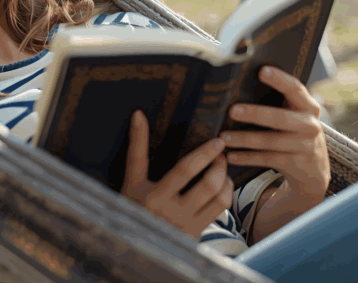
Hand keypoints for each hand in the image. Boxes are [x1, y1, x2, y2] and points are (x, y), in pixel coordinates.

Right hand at [121, 111, 232, 238]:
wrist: (134, 244)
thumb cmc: (131, 206)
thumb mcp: (132, 180)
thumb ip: (137, 147)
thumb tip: (139, 114)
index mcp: (153, 196)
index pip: (185, 170)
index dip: (204, 154)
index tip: (217, 140)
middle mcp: (172, 212)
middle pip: (207, 184)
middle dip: (219, 164)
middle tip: (221, 150)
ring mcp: (186, 225)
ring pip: (219, 198)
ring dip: (225, 178)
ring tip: (222, 167)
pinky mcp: (197, 233)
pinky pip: (221, 211)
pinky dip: (226, 194)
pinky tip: (222, 185)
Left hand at [222, 66, 330, 211]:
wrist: (314, 169)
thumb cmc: (296, 133)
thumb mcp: (296, 116)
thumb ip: (280, 102)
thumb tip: (243, 84)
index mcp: (309, 106)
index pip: (295, 89)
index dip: (280, 79)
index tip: (261, 71)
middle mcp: (310, 125)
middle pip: (280, 118)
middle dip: (255, 114)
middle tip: (232, 110)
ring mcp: (305, 146)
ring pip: (270, 141)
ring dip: (244, 139)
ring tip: (223, 137)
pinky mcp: (296, 164)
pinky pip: (267, 159)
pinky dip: (247, 158)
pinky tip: (231, 156)